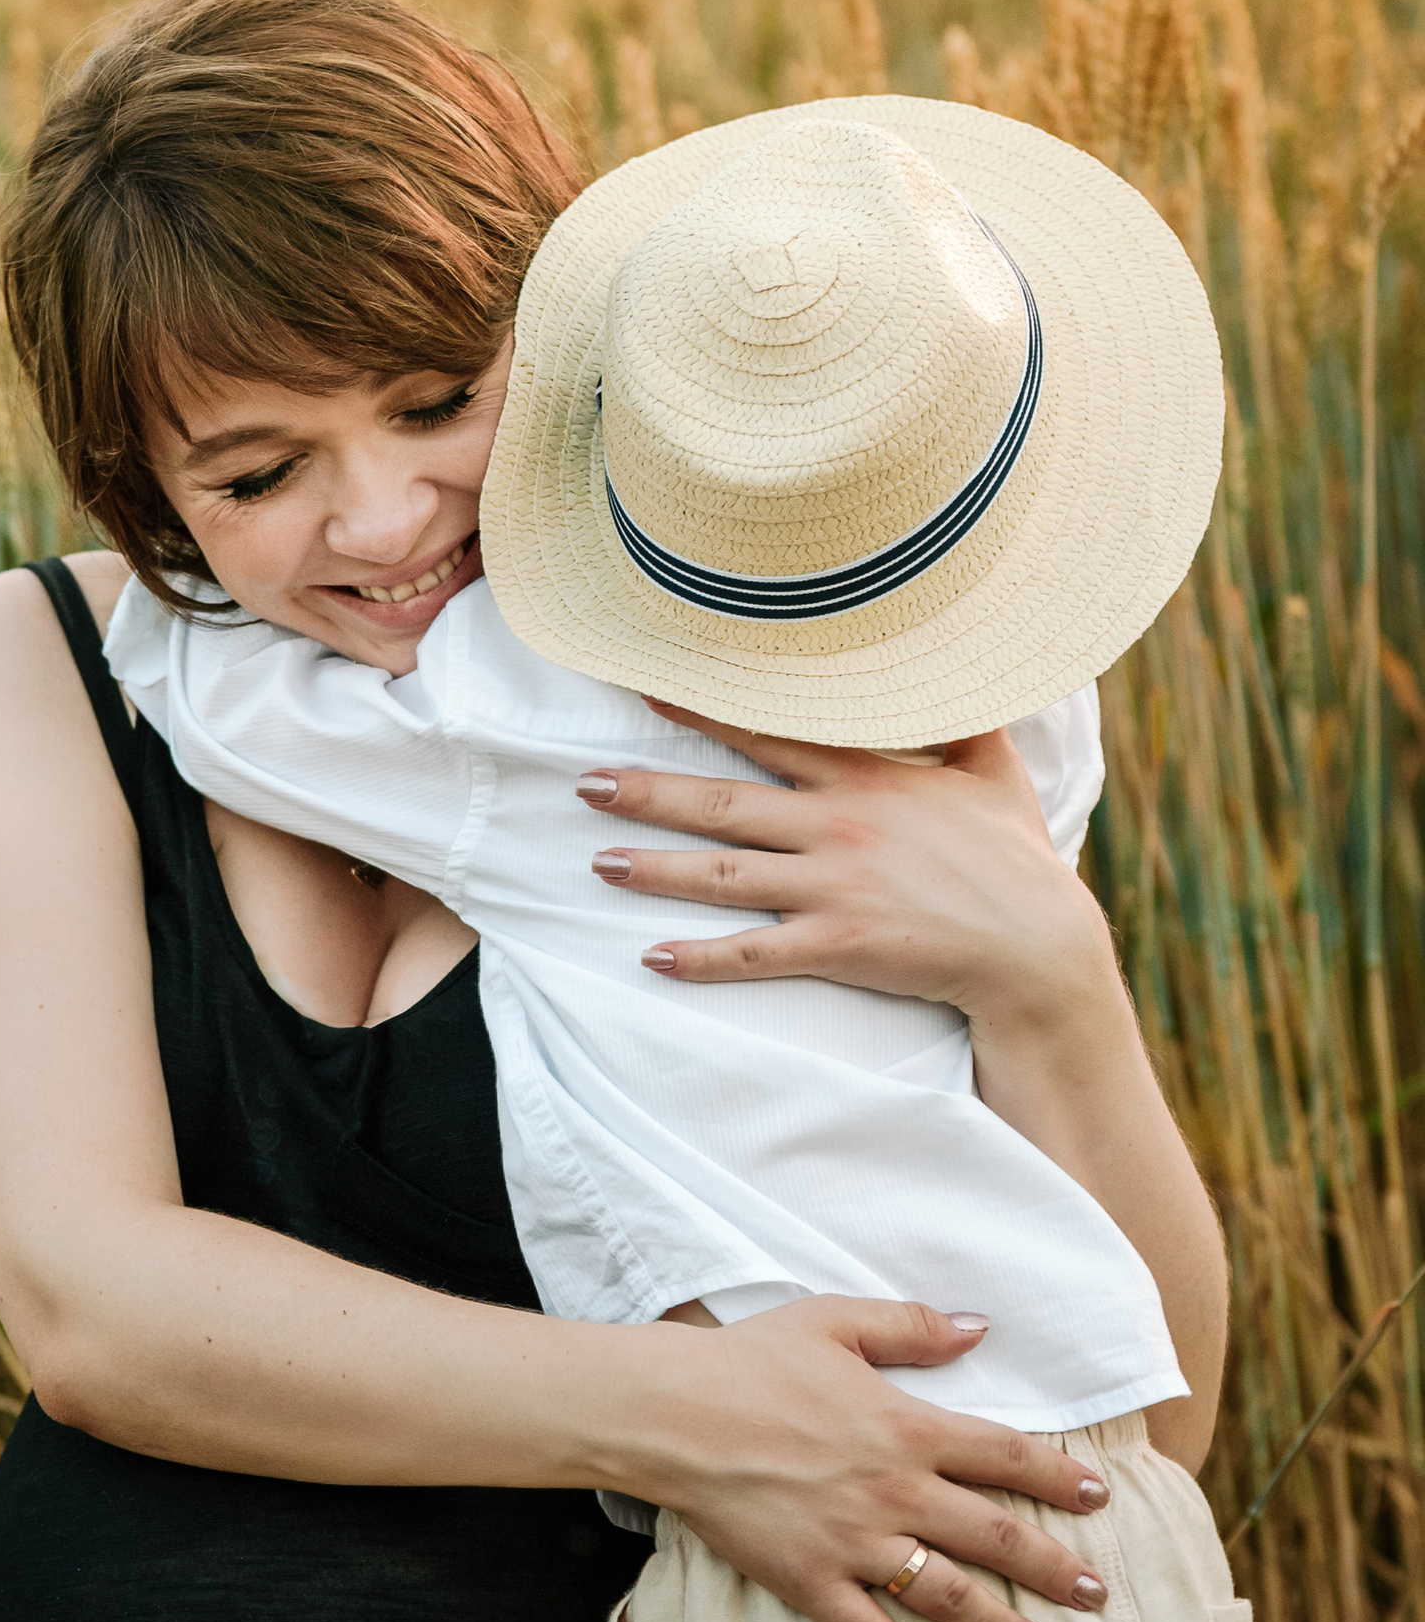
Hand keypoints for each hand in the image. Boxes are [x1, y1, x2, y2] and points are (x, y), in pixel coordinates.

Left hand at [578, 709, 1118, 1037]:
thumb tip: (964, 664)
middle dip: (648, 791)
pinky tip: (650, 957)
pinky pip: (752, 952)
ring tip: (598, 862)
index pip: (769, 732)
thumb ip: (965, 720)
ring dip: (653, 868)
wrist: (1038, 949)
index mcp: (869, 778)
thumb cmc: (1016, 861)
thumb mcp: (995, 773)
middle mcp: (839, 825)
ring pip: (722, 875)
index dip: (703, 709)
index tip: (647, 688)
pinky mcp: (838, 943)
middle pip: (723, 803)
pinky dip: (698, 958)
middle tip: (583, 782)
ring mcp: (834, 886)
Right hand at [645, 1295, 1110, 1621]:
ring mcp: (853, 1543)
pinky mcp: (808, 1580)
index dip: (1060, 1478)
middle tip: (1097, 1595)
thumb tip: (979, 1328)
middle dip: (1056, 1569)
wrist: (670, 1414)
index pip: (1007, 1457)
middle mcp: (894, 1492)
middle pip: (996, 1536)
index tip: (1099, 1499)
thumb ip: (913, 1327)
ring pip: (947, 1594)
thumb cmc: (747, 1361)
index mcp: (907, 1428)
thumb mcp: (835, 1322)